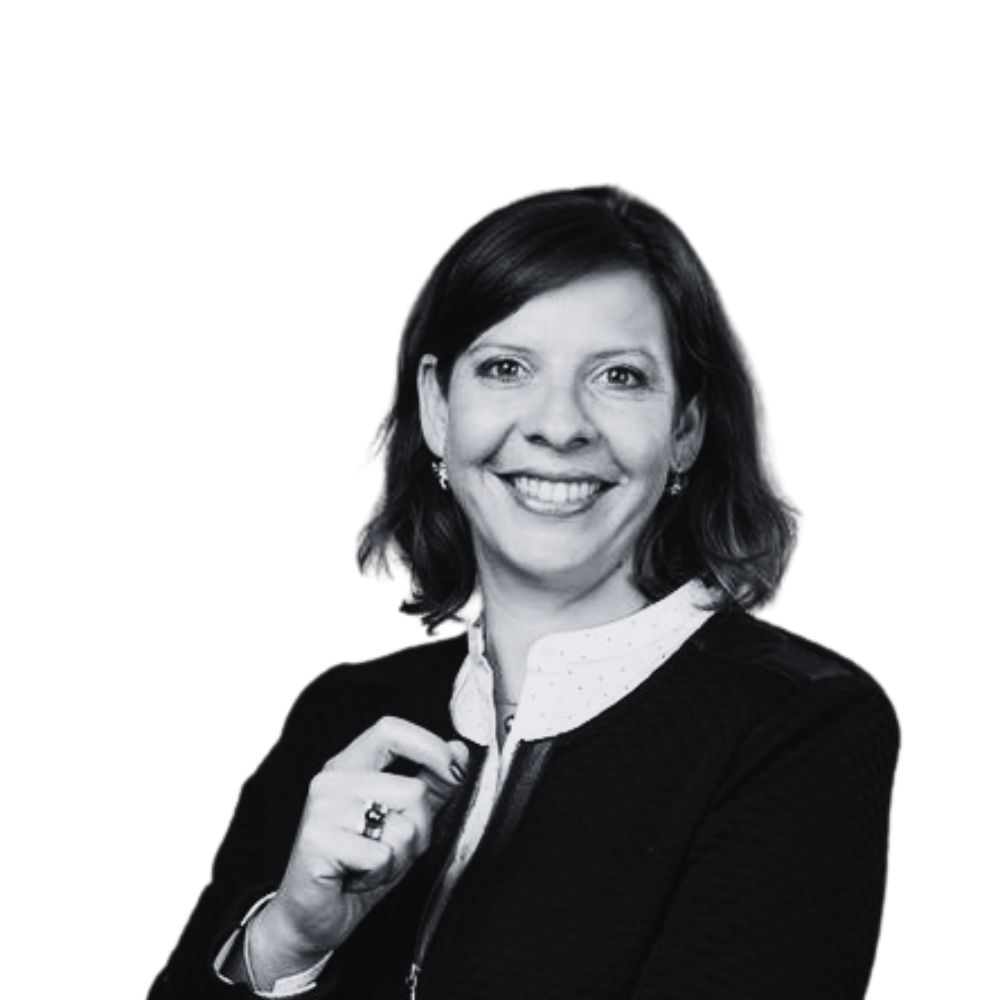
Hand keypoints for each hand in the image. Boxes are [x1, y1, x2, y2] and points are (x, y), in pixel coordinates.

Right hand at [249, 717, 468, 983]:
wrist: (309, 916)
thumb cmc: (356, 866)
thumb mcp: (402, 821)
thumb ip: (431, 784)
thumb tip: (459, 750)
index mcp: (350, 765)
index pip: (390, 730)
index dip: (429, 746)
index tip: (454, 770)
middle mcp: (332, 780)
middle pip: (413, 790)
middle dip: (419, 830)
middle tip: (390, 848)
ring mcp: (322, 809)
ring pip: (402, 825)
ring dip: (399, 857)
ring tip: (370, 863)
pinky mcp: (318, 841)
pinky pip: (382, 856)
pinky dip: (379, 875)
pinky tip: (356, 878)